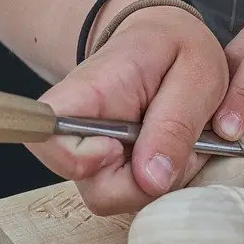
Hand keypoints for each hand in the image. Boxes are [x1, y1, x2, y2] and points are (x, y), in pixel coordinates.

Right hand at [26, 3, 228, 214]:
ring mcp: (100, 160)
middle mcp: (83, 135)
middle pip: (98, 190)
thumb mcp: (196, 70)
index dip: (79, 161)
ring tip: (187, 139)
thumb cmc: (176, 49)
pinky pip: (144, 196)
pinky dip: (170, 180)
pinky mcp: (120, 175)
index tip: (120, 146)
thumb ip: (177, 123)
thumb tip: (152, 180)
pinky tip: (181, 150)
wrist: (164, 44)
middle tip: (186, 140)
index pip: (46, 137)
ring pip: (126, 199)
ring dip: (168, 178)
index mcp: (89, 93)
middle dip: (153, 179)